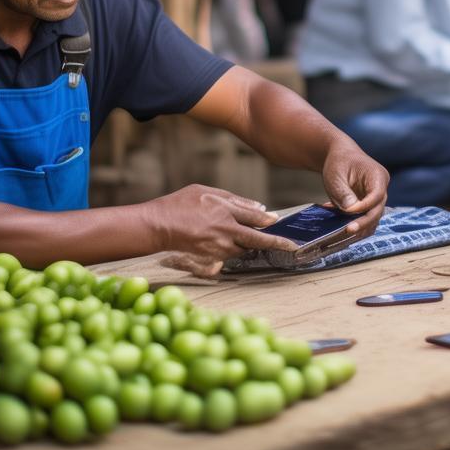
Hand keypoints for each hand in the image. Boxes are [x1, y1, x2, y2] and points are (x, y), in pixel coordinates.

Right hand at [149, 185, 296, 266]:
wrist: (157, 226)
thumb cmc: (180, 204)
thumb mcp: (207, 191)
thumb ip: (236, 201)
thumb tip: (261, 209)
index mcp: (225, 211)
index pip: (256, 219)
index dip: (271, 222)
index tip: (281, 223)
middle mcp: (225, 231)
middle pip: (257, 240)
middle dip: (277, 243)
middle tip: (292, 246)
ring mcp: (218, 247)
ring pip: (244, 248)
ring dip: (250, 244)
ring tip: (253, 238)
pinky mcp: (211, 258)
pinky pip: (231, 254)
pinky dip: (235, 248)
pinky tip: (231, 242)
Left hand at [321, 143, 387, 238]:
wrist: (340, 157)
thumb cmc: (339, 162)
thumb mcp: (336, 176)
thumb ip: (344, 193)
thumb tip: (351, 210)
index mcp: (378, 175)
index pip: (377, 195)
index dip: (364, 206)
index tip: (348, 211)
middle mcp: (381, 188)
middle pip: (377, 210)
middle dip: (363, 222)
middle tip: (347, 230)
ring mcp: (376, 199)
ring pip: (372, 219)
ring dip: (359, 227)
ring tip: (341, 231)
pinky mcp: (369, 207)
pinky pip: (365, 220)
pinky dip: (354, 224)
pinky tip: (339, 223)